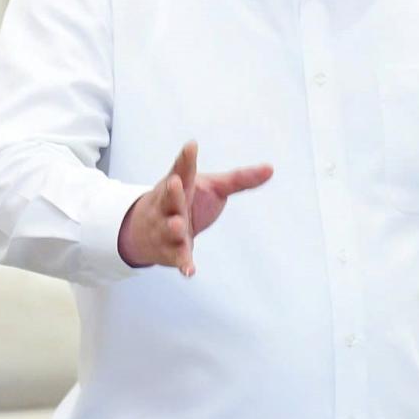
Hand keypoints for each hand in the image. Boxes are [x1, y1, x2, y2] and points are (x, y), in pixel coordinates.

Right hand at [117, 141, 272, 274]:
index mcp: (180, 184)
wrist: (147, 230)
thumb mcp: (213, 187)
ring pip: (169, 228)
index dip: (186, 158)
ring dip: (173, 228)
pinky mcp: (170, 251)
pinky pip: (176, 258)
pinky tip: (190, 272)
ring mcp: (166, 228)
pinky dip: (183, 264)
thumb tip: (271, 168)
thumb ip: (239, 179)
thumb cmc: (187, 201)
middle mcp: (168, 205)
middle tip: (174, 182)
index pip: (183, 169)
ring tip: (177, 226)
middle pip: (169, 197)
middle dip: (171, 192)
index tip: (191, 145)